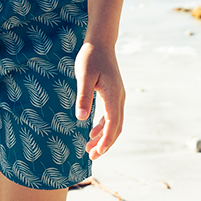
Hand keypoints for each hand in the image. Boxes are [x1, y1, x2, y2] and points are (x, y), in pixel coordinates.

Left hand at [74, 41, 124, 157]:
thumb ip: (83, 97)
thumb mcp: (83, 76)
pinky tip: (92, 133)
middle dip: (105, 144)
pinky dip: (103, 127)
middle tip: (91, 156)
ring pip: (115, 123)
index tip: (97, 153)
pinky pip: (111, 116)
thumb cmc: (90, 57)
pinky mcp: (113, 94)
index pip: (113, 123)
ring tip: (90, 149)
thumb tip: (81, 119)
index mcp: (113, 95)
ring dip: (104, 137)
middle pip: (116, 127)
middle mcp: (119, 98)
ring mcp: (118, 96)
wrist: (100, 43)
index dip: (106, 140)